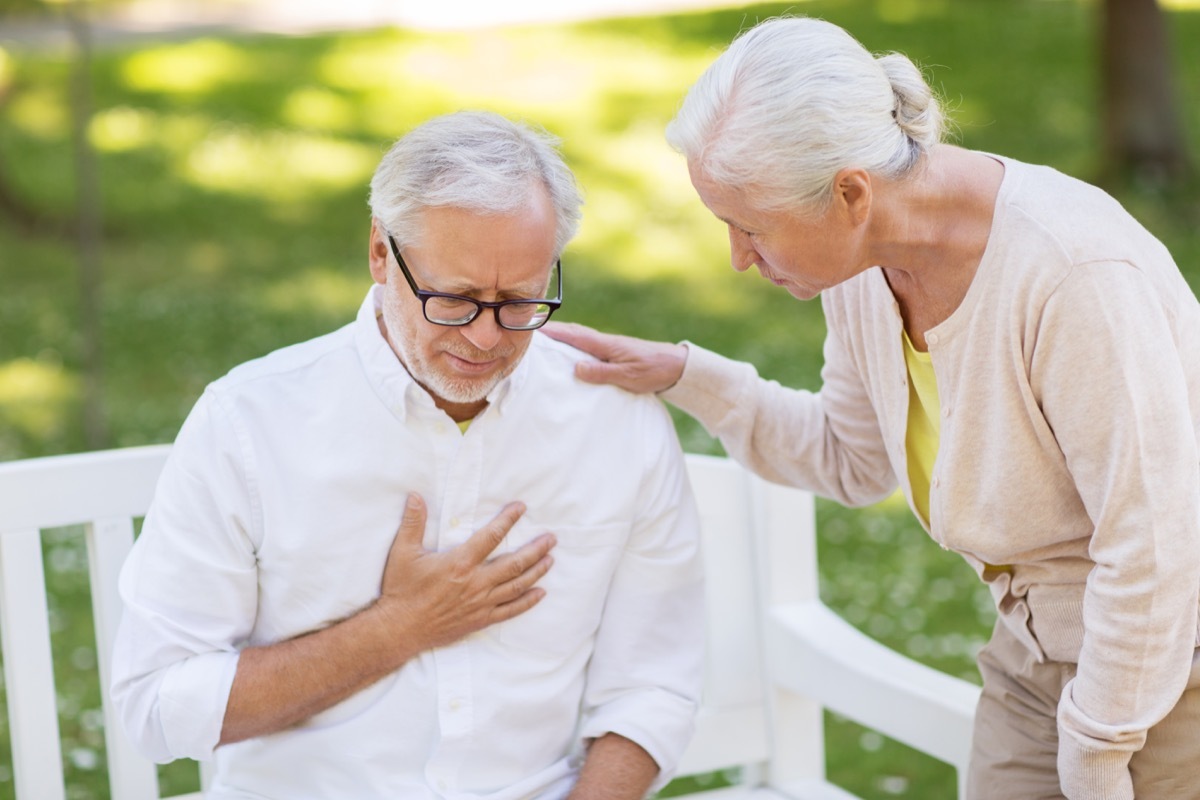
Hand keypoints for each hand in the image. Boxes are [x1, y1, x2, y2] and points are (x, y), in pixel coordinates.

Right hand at [375, 494, 554, 652]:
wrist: (399, 629)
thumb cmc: (402, 590)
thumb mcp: (403, 552)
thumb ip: (413, 523)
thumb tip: (415, 496)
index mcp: (460, 563)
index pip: (492, 536)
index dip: (508, 520)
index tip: (521, 508)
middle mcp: (476, 582)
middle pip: (515, 563)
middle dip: (536, 549)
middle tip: (551, 538)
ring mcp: (481, 603)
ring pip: (517, 585)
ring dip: (536, 572)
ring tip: (550, 559)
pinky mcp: (480, 619)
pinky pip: (510, 610)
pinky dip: (527, 602)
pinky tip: (540, 593)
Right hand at [541, 321, 686, 394]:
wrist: (677, 367)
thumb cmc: (654, 371)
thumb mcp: (628, 376)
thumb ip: (602, 372)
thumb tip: (576, 368)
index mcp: (604, 344)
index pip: (572, 335)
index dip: (550, 332)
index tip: (529, 330)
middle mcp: (604, 342)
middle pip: (571, 333)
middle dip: (550, 332)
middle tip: (527, 334)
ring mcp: (608, 347)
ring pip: (578, 339)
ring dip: (560, 339)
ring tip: (540, 344)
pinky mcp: (613, 354)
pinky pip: (586, 348)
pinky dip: (572, 347)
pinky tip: (567, 355)